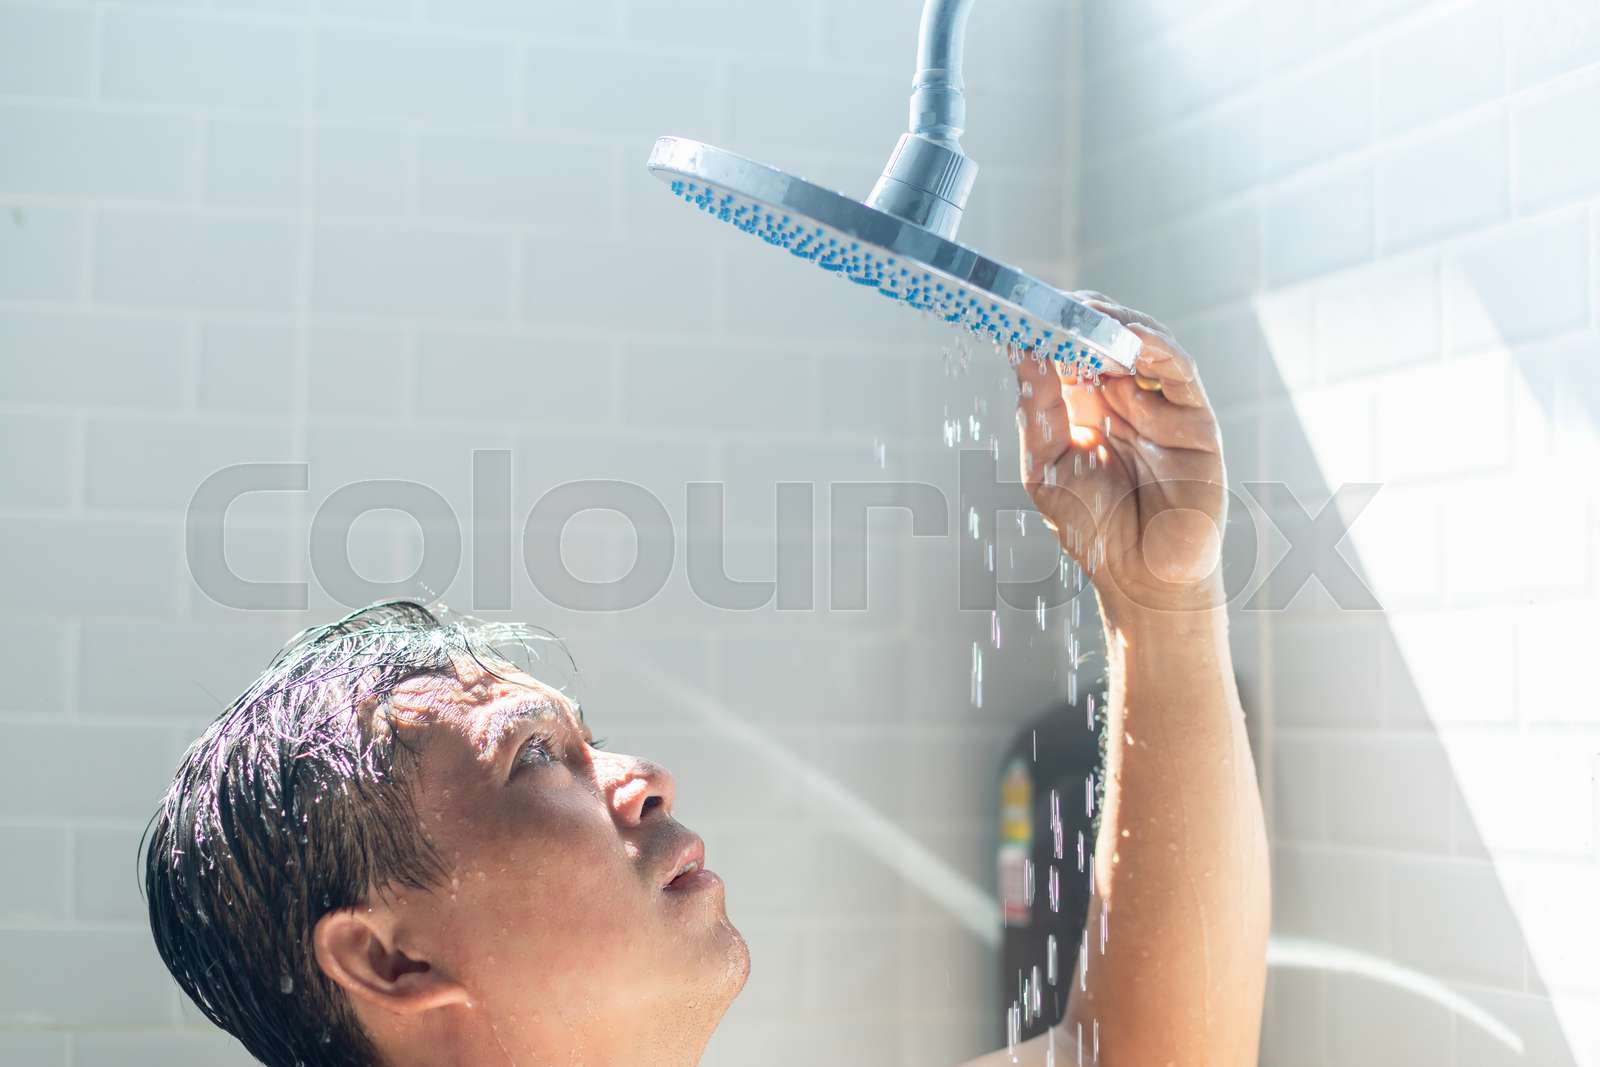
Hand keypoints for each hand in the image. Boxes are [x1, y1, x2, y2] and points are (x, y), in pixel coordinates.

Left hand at [1014, 292, 1225, 622]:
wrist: (1142, 581)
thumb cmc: (1095, 531)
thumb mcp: (1046, 467)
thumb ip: (1038, 410)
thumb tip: (1022, 350)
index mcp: (1088, 410)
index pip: (1069, 354)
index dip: (1051, 328)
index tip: (1025, 306)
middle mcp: (1127, 401)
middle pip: (1108, 340)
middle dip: (1082, 317)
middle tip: (1056, 302)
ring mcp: (1163, 407)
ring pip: (1145, 346)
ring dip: (1116, 325)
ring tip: (1088, 315)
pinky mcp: (1196, 420)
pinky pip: (1179, 373)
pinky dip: (1156, 349)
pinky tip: (1129, 339)